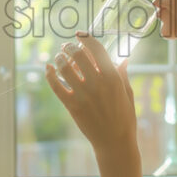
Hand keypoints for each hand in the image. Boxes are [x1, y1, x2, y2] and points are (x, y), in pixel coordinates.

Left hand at [45, 30, 136, 151]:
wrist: (115, 142)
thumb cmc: (124, 117)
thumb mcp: (128, 93)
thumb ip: (123, 74)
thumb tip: (123, 59)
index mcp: (113, 77)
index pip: (97, 49)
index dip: (86, 38)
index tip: (80, 34)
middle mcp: (98, 83)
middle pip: (78, 55)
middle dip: (70, 47)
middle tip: (66, 47)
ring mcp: (84, 95)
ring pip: (65, 68)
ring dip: (59, 59)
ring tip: (58, 58)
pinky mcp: (73, 106)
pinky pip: (56, 86)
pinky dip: (49, 75)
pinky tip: (48, 69)